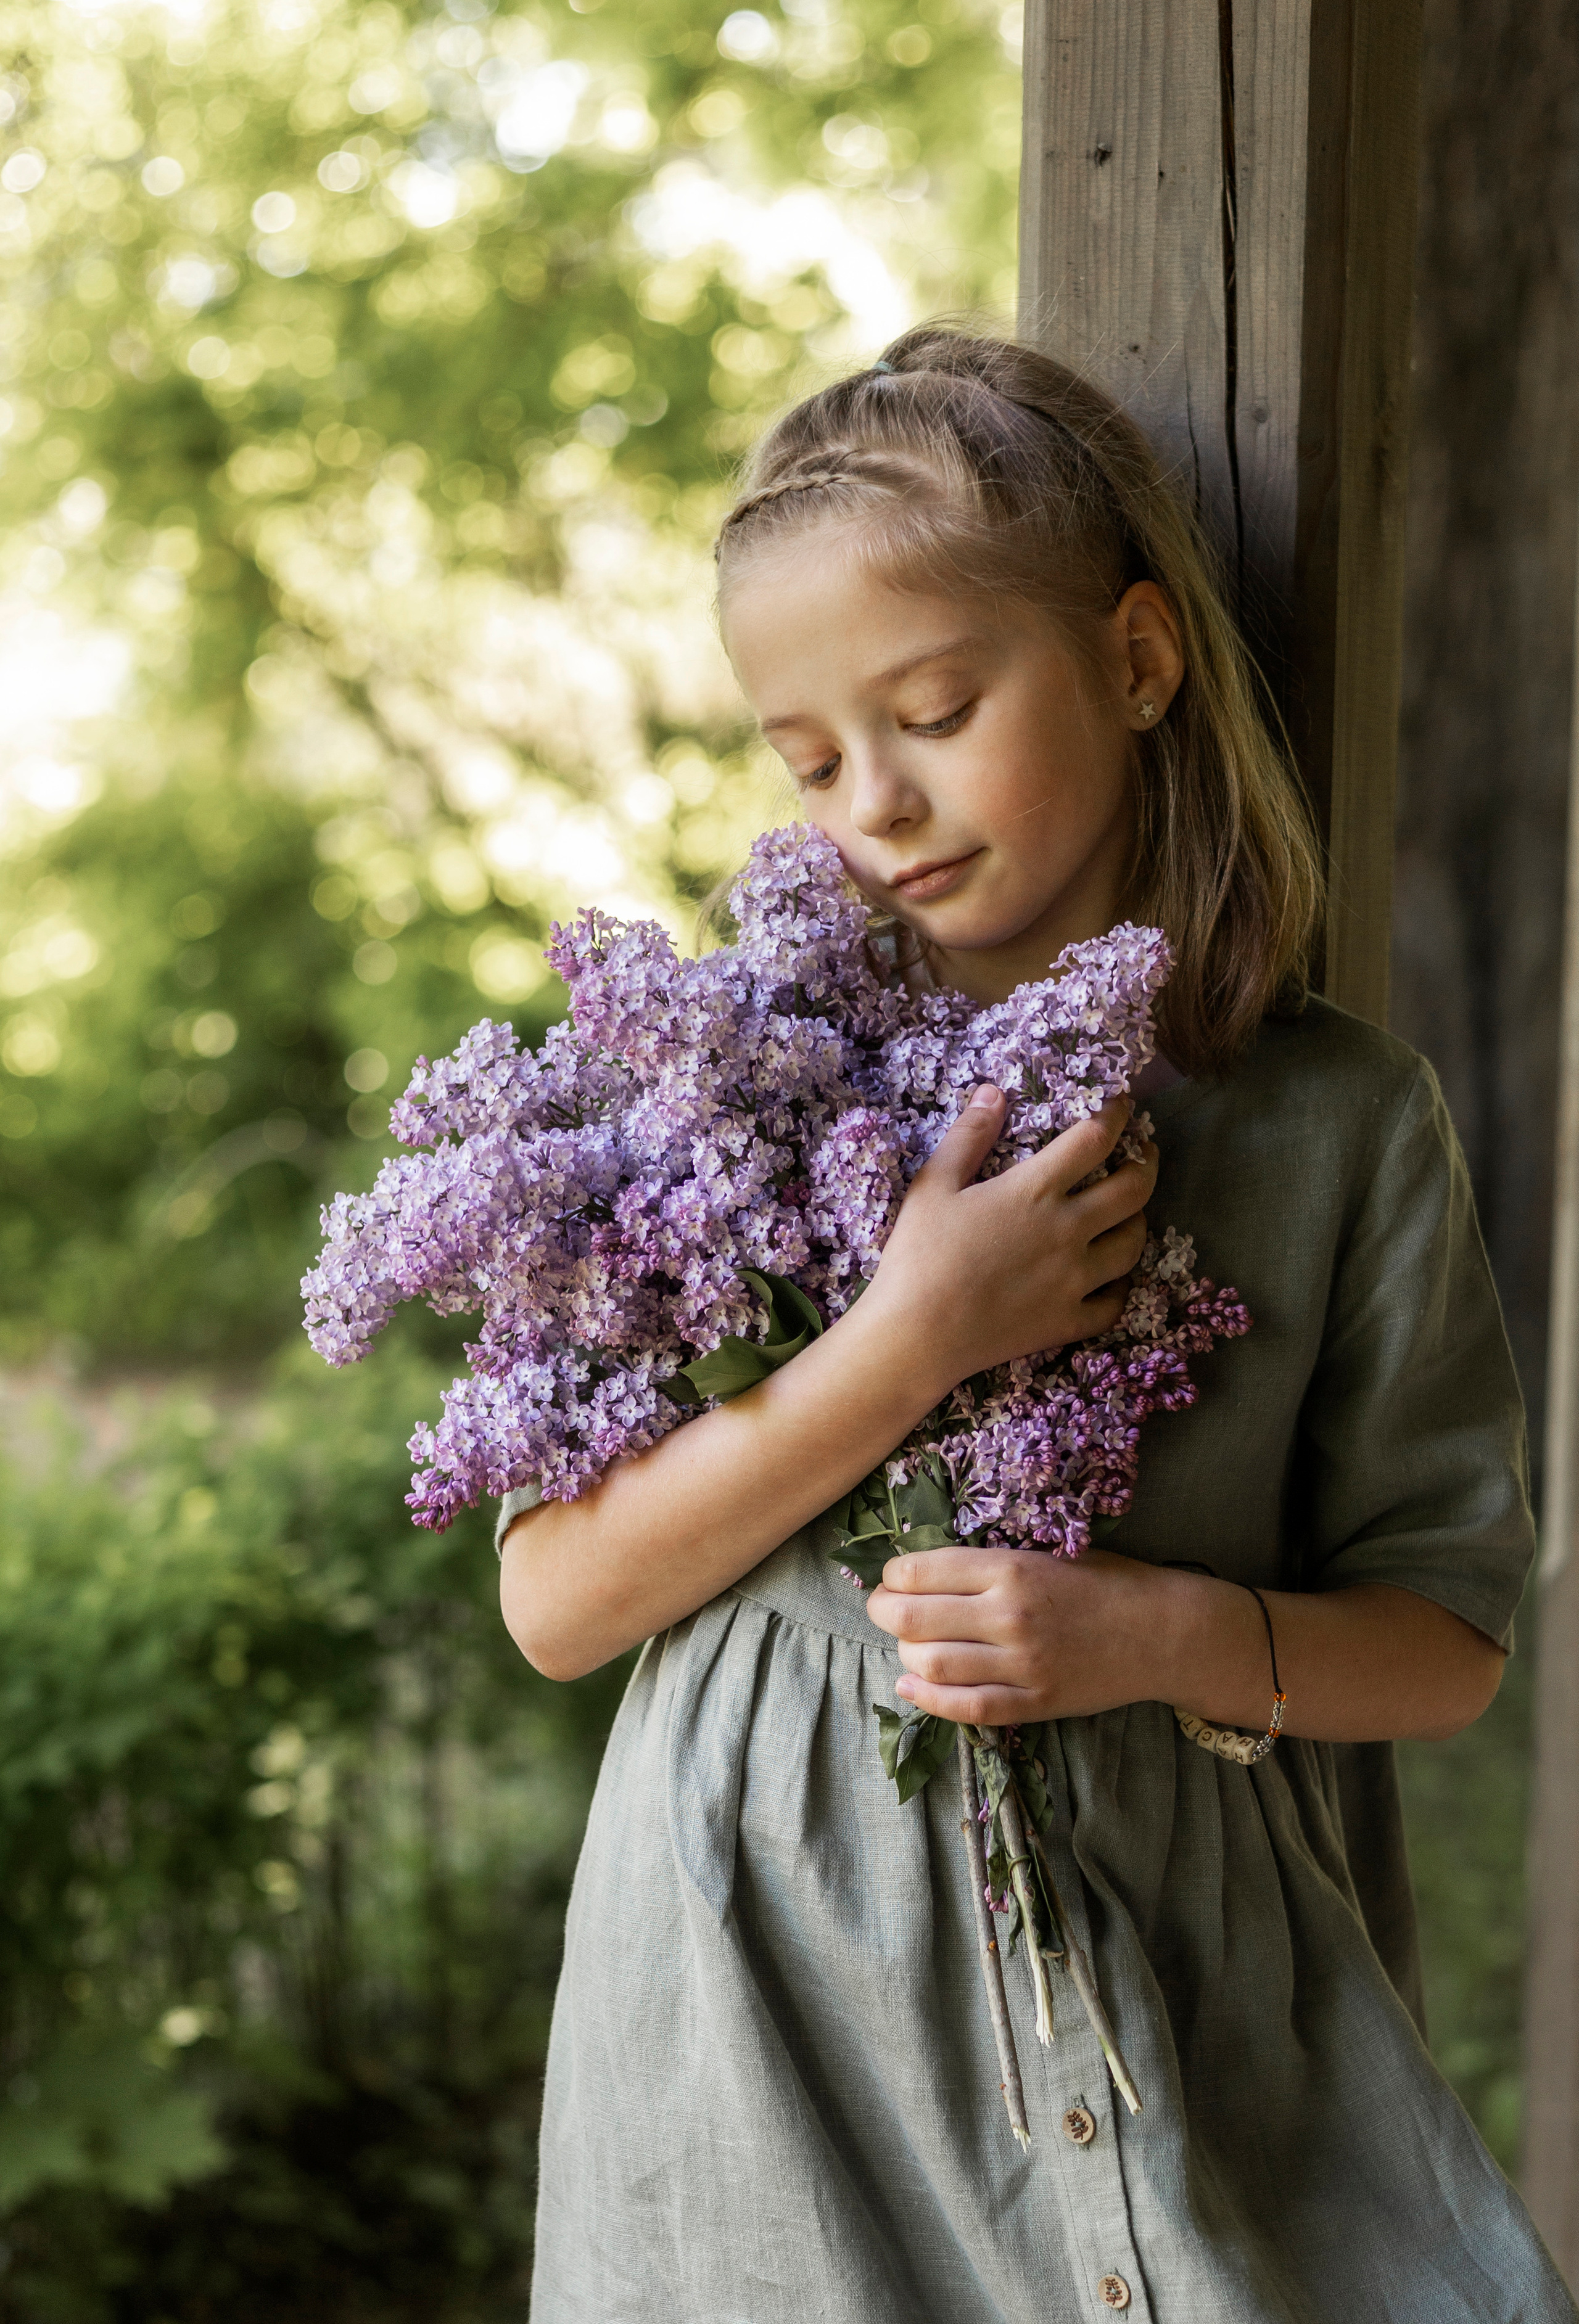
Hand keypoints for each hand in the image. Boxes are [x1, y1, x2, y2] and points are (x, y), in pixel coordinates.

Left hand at [863, 1546, 1171, 1725]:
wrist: (1160, 1632)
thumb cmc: (1103, 1582)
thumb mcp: (1044, 1553)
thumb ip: (989, 1565)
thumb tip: (923, 1571)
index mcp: (1009, 1569)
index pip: (918, 1571)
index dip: (891, 1575)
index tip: (891, 1577)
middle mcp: (1008, 1617)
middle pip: (910, 1617)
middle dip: (882, 1611)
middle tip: (882, 1608)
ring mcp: (1019, 1666)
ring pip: (928, 1663)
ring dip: (904, 1651)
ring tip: (908, 1642)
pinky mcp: (1032, 1704)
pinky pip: (964, 1707)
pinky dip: (927, 1697)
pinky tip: (912, 1684)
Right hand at [866, 1088, 1158, 1389]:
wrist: (916, 1337)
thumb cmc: (919, 1256)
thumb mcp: (933, 1185)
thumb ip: (968, 1136)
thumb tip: (994, 1091)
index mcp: (1035, 1191)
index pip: (1094, 1139)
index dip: (1115, 1114)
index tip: (1120, 1104)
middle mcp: (1068, 1231)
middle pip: (1134, 1189)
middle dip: (1146, 1162)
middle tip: (1144, 1152)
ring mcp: (1075, 1280)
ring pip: (1133, 1244)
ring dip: (1138, 1221)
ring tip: (1129, 1213)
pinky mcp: (1069, 1321)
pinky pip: (1115, 1302)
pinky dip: (1120, 1286)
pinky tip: (1111, 1278)